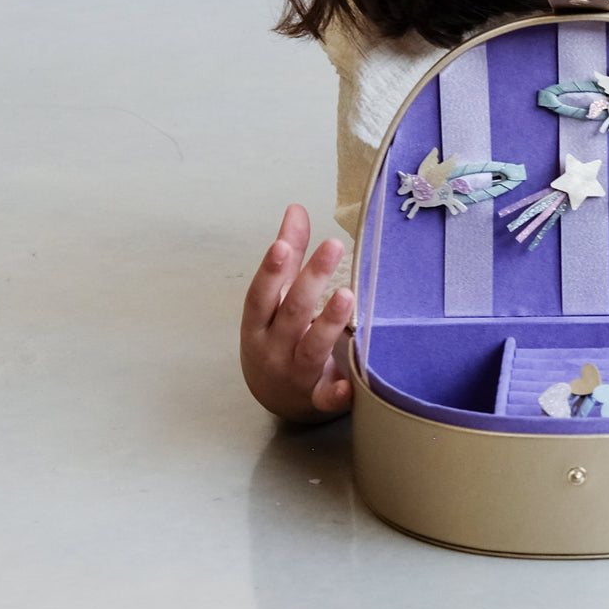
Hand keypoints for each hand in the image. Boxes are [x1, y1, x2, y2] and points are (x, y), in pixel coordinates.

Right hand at [241, 204, 354, 422]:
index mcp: (259, 322)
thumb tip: (296, 209)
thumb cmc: (277, 336)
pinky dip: (335, 394)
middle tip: (334, 245)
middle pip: (291, 313)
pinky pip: (325, 398)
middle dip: (310, 280)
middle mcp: (273, 348)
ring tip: (348, 295)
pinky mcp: (316, 398)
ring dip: (328, 323)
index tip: (283, 245)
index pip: (262, 294)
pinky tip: (349, 386)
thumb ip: (289, 256)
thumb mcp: (276, 298)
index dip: (271, 270)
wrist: (276, 397)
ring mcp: (294, 374)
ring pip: (310, 348)